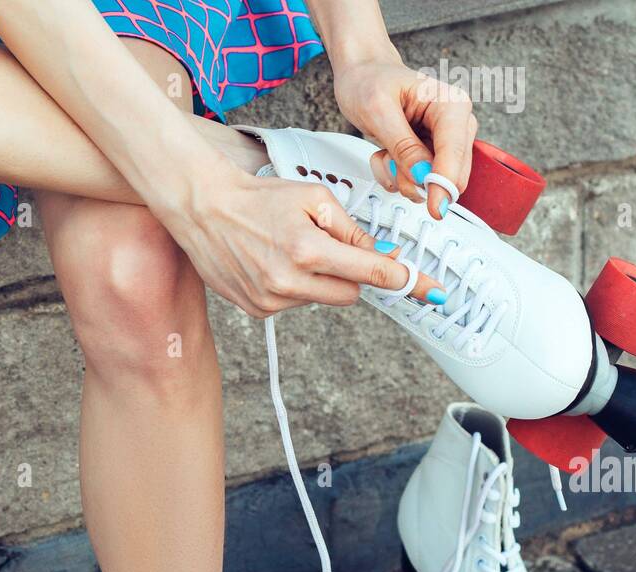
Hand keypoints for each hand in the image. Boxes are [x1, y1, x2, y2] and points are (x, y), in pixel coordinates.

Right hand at [160, 161, 445, 318]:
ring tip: (288, 249)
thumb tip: (380, 253)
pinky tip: (272, 262)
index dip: (403, 281)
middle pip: (350, 293)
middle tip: (330, 248)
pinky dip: (293, 286)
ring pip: (321, 299)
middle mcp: (290, 283)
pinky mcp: (257, 310)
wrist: (204, 210)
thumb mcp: (313, 198)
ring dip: (318, 279)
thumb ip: (349, 229)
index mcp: (309, 250)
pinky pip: (294, 304)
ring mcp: (272, 301)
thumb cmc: (259, 197)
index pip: (370, 272)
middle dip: (351, 273)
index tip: (432, 292)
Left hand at [333, 51, 476, 219]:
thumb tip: (422, 175)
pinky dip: (397, 176)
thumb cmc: (370, 82)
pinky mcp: (430, 155)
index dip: (444, 183)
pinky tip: (388, 154)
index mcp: (451, 104)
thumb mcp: (379, 111)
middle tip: (390, 161)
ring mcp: (444, 141)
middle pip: (452, 174)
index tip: (435, 207)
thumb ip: (402, 146)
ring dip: (402, 176)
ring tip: (385, 151)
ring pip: (432, 183)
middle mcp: (455, 123)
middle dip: (417, 178)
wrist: (362, 77)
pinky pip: (418, 182)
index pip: (455, 152)